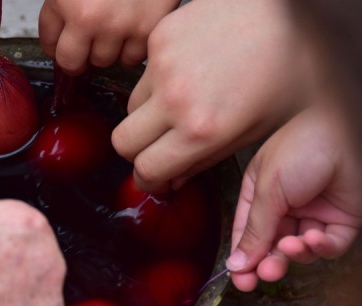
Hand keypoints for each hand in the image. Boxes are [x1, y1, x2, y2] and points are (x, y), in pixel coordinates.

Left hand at [39, 0, 178, 73]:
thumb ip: (60, 6)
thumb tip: (56, 40)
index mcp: (66, 1)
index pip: (51, 44)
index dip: (54, 47)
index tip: (59, 47)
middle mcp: (91, 18)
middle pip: (75, 62)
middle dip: (77, 55)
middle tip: (83, 46)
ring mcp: (120, 26)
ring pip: (104, 61)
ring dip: (104, 51)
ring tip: (110, 30)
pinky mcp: (146, 29)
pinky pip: (131, 58)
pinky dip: (130, 49)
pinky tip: (129, 31)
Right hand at [112, 0, 303, 192]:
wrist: (289, 5)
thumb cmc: (290, 65)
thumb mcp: (261, 128)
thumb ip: (208, 161)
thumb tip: (172, 178)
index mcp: (203, 129)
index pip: (147, 170)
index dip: (149, 179)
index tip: (156, 177)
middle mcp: (175, 99)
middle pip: (123, 144)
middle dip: (138, 153)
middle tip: (159, 149)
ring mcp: (163, 66)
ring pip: (129, 109)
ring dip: (147, 117)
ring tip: (180, 107)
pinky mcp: (158, 38)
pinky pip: (142, 75)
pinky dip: (157, 83)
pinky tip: (186, 76)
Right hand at [227, 106, 361, 291]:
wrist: (343, 129)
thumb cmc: (299, 146)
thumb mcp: (267, 190)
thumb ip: (254, 229)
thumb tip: (236, 263)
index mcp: (259, 195)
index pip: (247, 233)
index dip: (243, 257)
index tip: (239, 279)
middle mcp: (285, 206)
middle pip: (272, 245)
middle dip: (268, 262)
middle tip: (264, 275)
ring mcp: (314, 214)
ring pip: (300, 249)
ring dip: (295, 253)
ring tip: (291, 247)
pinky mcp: (341, 221)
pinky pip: (329, 245)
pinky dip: (321, 247)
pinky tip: (313, 239)